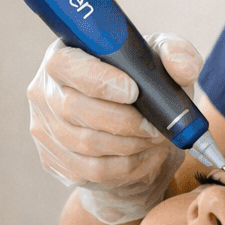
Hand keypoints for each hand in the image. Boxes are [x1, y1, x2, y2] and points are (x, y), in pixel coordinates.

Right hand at [27, 32, 204, 223]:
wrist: (127, 128)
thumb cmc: (141, 84)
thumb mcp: (161, 62)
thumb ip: (176, 53)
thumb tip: (180, 67)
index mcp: (62, 55)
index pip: (66, 65)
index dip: (98, 80)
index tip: (134, 91)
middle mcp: (44, 92)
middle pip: (74, 109)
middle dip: (123, 121)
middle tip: (153, 125)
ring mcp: (44, 129)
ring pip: (85, 144)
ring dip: (128, 145)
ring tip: (152, 139)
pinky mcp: (53, 160)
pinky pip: (90, 171)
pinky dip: (124, 166)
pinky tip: (141, 156)